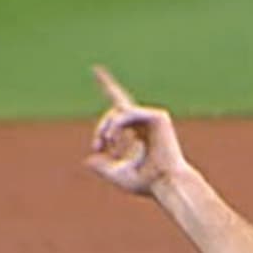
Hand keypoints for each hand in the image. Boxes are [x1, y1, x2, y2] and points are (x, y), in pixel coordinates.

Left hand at [85, 66, 189, 197]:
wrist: (164, 183)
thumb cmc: (145, 183)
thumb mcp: (117, 175)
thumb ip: (103, 168)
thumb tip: (88, 161)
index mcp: (136, 133)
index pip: (120, 107)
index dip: (107, 86)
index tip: (95, 69)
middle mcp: (144, 123)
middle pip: (115, 111)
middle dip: (102, 126)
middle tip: (97, 145)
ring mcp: (152, 118)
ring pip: (120, 112)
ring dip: (107, 127)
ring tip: (104, 142)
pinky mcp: (158, 117)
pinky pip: (129, 114)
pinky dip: (118, 124)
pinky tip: (113, 137)